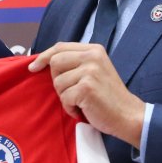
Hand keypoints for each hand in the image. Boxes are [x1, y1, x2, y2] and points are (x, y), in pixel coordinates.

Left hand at [28, 42, 145, 146]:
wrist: (128, 115)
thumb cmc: (108, 97)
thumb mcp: (95, 70)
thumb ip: (77, 62)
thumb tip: (44, 62)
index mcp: (94, 49)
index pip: (60, 47)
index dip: (44, 57)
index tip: (33, 68)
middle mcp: (92, 56)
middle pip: (55, 62)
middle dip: (57, 81)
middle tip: (71, 92)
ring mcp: (90, 71)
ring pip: (58, 82)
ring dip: (65, 97)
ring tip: (81, 102)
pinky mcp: (86, 88)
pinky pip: (64, 98)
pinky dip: (70, 108)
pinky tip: (83, 110)